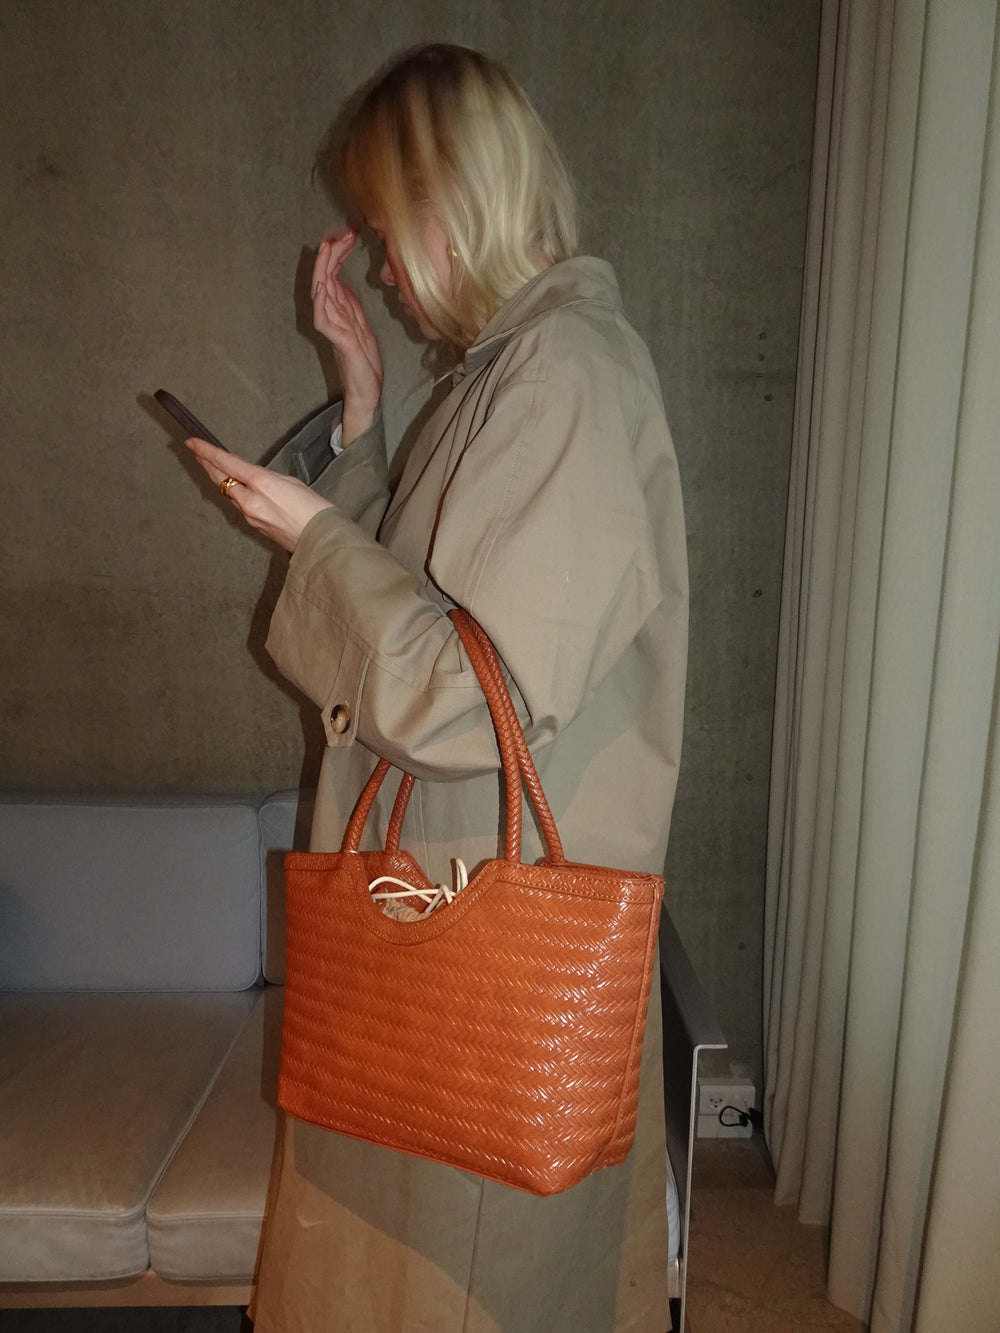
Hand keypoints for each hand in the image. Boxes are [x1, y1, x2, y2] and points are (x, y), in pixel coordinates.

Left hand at [185, 438, 332, 552]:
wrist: (322, 541)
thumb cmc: (316, 511)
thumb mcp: (292, 483)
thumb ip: (268, 479)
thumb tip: (254, 478)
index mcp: (261, 484)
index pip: (226, 463)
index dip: (206, 451)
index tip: (192, 442)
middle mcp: (250, 501)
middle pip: (220, 478)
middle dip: (206, 463)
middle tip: (194, 451)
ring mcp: (249, 516)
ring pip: (228, 492)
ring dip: (219, 477)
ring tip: (210, 465)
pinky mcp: (254, 527)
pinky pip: (239, 505)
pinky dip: (234, 493)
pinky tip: (235, 486)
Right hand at [312, 228, 382, 442]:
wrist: (367, 387)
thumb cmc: (362, 358)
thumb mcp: (359, 322)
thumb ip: (348, 302)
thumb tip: (340, 278)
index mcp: (337, 308)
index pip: (332, 272)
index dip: (338, 251)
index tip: (350, 232)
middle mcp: (330, 313)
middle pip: (325, 276)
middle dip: (331, 252)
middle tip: (342, 233)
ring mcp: (331, 326)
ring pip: (320, 291)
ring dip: (324, 268)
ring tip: (328, 248)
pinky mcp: (337, 339)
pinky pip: (323, 317)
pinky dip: (322, 300)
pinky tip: (324, 284)